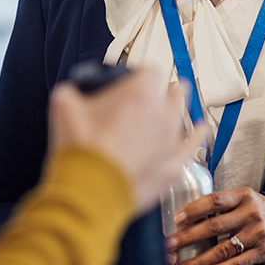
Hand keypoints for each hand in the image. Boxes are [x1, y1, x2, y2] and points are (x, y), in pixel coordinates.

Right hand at [48, 70, 204, 212]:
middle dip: (166, 88)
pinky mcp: (174, 166)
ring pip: (184, 116)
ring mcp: (171, 141)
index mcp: (140, 92)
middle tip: (158, 91)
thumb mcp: (64, 104)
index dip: (139, 74)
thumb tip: (76, 91)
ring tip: (177, 106)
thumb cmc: (79, 148)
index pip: (150, 71)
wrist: (88, 193)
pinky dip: (197, 136)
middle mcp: (162, 112)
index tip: (131, 81)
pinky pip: (194, 145)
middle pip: (175, 90)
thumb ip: (75, 89)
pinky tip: (201, 130)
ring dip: (178, 110)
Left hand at [165, 186, 264, 264]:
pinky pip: (237, 264)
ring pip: (223, 249)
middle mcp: (250, 214)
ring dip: (199, 260)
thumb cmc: (256, 209)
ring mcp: (256, 234)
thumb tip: (187, 212)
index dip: (194, 209)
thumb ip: (221, 203)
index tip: (177, 219)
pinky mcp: (261, 252)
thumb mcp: (242, 198)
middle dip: (189, 237)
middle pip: (215, 226)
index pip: (215, 200)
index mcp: (242, 196)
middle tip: (170, 244)